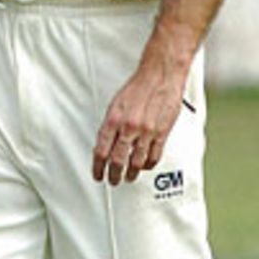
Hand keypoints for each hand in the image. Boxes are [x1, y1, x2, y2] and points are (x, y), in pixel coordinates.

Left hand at [92, 63, 185, 185]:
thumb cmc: (137, 87)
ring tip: (128, 178)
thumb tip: (106, 144)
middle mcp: (129, 127)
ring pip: (136, 163)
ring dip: (131, 174)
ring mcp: (146, 132)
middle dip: (113, 175)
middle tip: (112, 181)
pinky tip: (143, 167)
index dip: (98, 166)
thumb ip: (111, 125)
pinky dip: (147, 165)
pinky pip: (153, 157)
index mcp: (114, 119)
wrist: (159, 77)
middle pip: (118, 161)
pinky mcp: (162, 134)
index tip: (97, 174)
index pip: (101, 151)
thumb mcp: (116, 104)